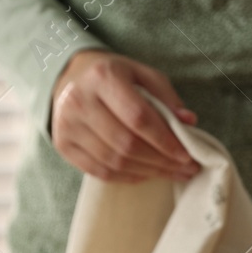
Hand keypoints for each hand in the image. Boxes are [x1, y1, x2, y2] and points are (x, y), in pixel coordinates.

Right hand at [51, 50, 200, 182]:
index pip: (138, 117)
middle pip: (126, 144)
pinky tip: (147, 174)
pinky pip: (100, 172)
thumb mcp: (143, 75)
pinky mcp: (63, 145)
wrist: (72, 77)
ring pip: (115, 161)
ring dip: (149, 172)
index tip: (187, 155)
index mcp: (103, 77)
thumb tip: (188, 122)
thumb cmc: (116, 77)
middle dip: (161, 161)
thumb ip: (167, 97)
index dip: (165, 140)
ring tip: (171, 173)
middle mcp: (79, 100)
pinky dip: (128, 177)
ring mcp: (67, 125)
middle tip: (186, 169)